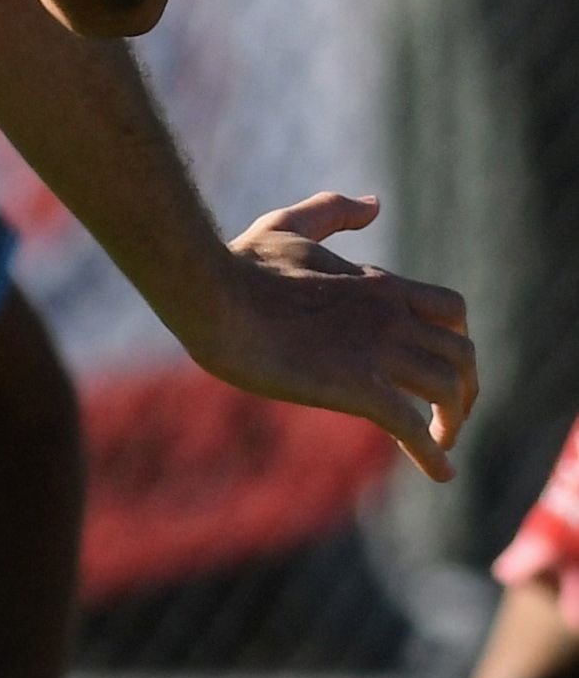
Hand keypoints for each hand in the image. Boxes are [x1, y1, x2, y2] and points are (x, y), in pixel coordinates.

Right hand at [181, 193, 475, 481]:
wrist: (212, 295)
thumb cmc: (239, 265)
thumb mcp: (287, 226)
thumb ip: (332, 211)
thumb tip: (375, 204)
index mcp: (379, 283)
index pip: (448, 310)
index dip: (452, 340)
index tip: (437, 364)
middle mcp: (391, 315)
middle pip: (462, 352)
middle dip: (465, 385)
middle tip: (449, 412)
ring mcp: (378, 351)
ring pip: (449, 390)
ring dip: (454, 421)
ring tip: (442, 443)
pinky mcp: (358, 388)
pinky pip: (413, 427)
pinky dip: (433, 455)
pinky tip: (440, 473)